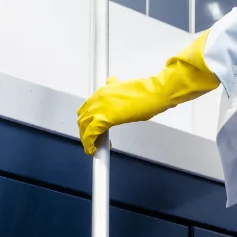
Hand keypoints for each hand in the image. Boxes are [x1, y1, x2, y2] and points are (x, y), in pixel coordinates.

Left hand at [76, 33, 218, 154]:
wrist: (154, 92)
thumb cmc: (146, 91)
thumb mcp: (127, 88)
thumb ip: (116, 89)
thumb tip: (115, 86)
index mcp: (102, 91)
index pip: (86, 108)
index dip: (87, 121)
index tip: (92, 130)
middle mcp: (98, 99)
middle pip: (82, 119)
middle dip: (86, 132)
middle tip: (95, 141)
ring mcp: (99, 108)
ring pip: (83, 128)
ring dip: (87, 139)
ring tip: (95, 147)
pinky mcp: (104, 118)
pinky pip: (89, 135)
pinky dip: (89, 144)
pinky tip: (93, 151)